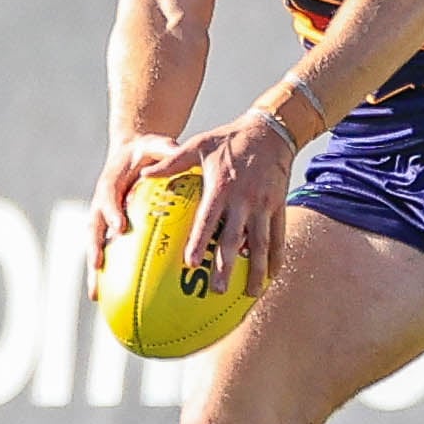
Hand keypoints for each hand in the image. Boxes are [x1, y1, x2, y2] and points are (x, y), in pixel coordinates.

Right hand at [87, 133, 187, 292]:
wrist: (129, 156)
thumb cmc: (147, 152)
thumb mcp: (156, 145)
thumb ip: (165, 150)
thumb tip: (178, 151)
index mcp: (110, 183)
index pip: (108, 198)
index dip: (112, 212)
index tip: (119, 227)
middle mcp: (101, 205)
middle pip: (93, 229)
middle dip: (94, 249)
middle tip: (97, 266)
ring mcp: (102, 221)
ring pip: (95, 248)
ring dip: (94, 271)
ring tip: (95, 296)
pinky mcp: (108, 233)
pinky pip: (108, 255)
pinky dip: (109, 276)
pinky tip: (114, 300)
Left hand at [155, 111, 296, 295]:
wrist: (271, 130)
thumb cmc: (229, 138)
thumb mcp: (199, 145)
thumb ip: (172, 162)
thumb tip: (144, 173)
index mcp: (221, 187)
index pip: (208, 219)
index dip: (199, 241)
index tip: (189, 264)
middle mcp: (244, 199)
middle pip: (234, 239)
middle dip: (226, 266)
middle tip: (216, 290)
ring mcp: (264, 205)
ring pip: (260, 243)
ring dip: (255, 270)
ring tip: (249, 293)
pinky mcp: (279, 206)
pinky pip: (278, 236)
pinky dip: (276, 257)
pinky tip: (272, 276)